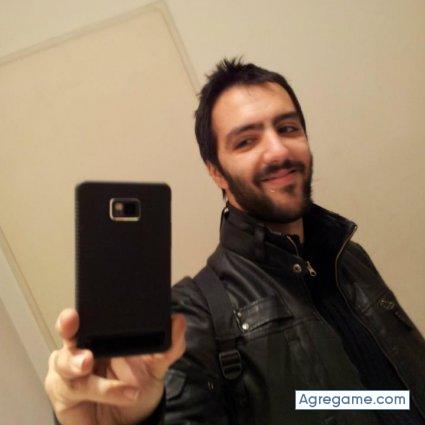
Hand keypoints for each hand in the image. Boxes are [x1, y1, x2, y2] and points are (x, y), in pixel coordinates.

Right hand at [44, 309, 185, 424]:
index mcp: (102, 333)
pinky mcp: (65, 393)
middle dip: (67, 326)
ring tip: (88, 363)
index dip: (77, 312)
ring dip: (79, 362)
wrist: (129, 420)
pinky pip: (78, 387)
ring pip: (66, 361)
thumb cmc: (137, 384)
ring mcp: (70, 370)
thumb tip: (178, 321)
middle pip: (67, 331)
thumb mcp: (156, 365)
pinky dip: (103, 389)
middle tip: (73, 323)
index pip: (88, 314)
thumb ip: (169, 345)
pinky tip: (124, 392)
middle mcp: (82, 347)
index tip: (76, 312)